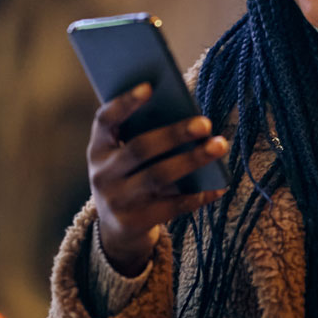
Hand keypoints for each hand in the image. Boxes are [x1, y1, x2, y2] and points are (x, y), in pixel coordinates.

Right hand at [87, 83, 227, 275]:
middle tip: (205, 122)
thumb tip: (187, 117)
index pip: (105, 121)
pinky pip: (172, 206)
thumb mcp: (124, 159)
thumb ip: (143, 137)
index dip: (125, 103)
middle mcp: (102, 174)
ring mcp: (117, 200)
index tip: (150, 86)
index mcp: (98, 149)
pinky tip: (218, 186)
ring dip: (192, 160)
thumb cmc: (130, 179)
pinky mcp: (135, 222)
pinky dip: (197, 195)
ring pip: (158, 176)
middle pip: (140, 148)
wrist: (117, 231)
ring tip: (219, 145)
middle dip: (174, 133)